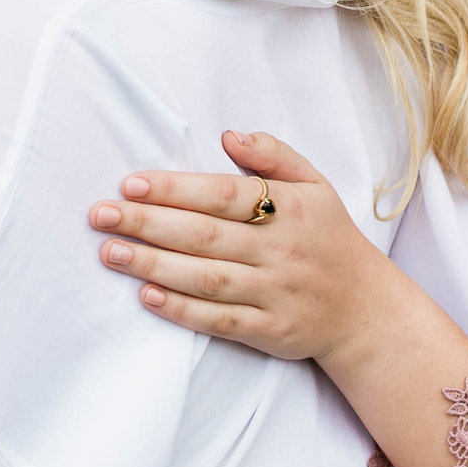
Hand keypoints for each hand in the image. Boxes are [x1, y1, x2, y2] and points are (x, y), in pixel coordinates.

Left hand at [91, 130, 403, 363]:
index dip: (175, 189)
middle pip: (205, 235)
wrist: (367, 310)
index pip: (223, 195)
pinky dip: (182, 310)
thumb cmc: (330, 239)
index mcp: (290, 209)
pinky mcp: (270, 331)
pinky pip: (220, 321)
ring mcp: (275, 293)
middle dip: (148, 224)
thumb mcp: (316, 186)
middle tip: (101, 215)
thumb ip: (274, 156)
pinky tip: (147, 297)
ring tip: (110, 253)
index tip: (130, 183)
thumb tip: (229, 135)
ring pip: (206, 278)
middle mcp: (281, 250)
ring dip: (154, 266)